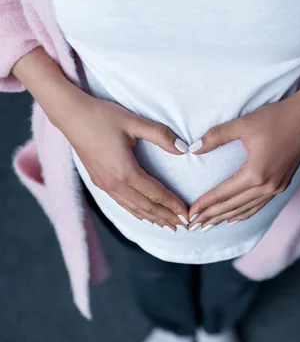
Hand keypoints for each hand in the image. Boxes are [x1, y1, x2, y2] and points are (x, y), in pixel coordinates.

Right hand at [11, 47, 189, 229]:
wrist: (71, 115)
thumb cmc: (102, 116)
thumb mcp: (133, 121)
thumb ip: (160, 135)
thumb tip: (183, 148)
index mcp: (125, 171)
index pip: (156, 194)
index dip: (173, 205)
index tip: (187, 215)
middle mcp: (114, 183)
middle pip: (146, 207)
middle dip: (166, 217)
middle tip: (184, 226)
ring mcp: (105, 185)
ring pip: (133, 208)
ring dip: (152, 218)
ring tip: (168, 226)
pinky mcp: (99, 182)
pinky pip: (122, 203)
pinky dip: (136, 212)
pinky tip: (144, 216)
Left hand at [187, 68, 299, 228]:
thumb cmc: (277, 118)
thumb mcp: (243, 124)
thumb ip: (216, 137)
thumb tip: (193, 149)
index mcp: (256, 173)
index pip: (223, 194)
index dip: (205, 204)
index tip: (190, 214)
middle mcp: (267, 186)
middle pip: (232, 206)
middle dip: (211, 216)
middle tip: (193, 226)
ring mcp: (277, 188)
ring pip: (246, 209)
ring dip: (226, 217)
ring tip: (209, 225)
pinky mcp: (282, 185)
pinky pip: (259, 205)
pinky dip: (244, 213)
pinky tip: (234, 218)